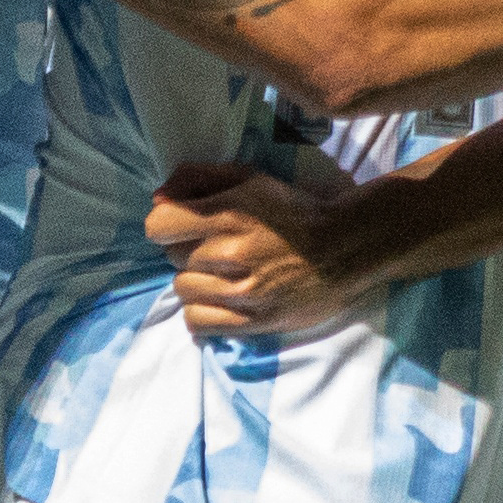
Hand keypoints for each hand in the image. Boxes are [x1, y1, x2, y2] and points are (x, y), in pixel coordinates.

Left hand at [150, 161, 365, 335]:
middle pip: (173, 258)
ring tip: (222, 276)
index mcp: (229, 213)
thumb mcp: (250, 179)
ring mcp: (242, 291)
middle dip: (189, 252)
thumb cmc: (294, 211)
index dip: (168, 224)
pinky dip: (201, 313)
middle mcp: (231, 253)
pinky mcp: (254, 322)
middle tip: (217, 250)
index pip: (159, 225)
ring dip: (197, 283)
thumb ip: (199, 179)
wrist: (345, 249)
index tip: (185, 226)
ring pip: (183, 290)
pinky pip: (197, 322)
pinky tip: (219, 301)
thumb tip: (157, 198)